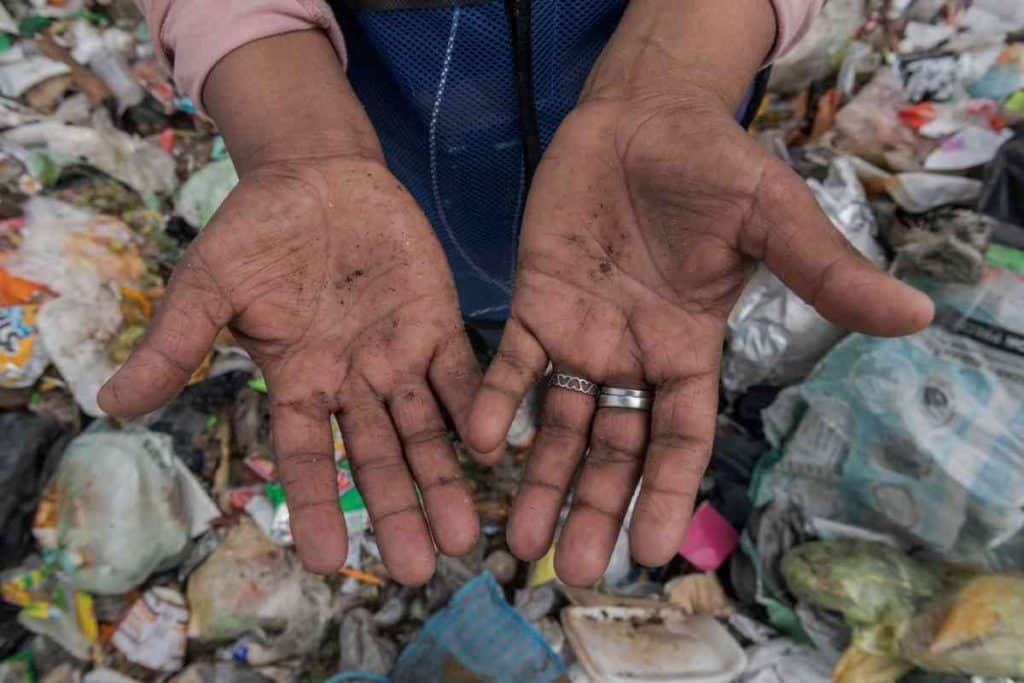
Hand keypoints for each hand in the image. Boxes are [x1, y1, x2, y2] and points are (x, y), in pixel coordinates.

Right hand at [99, 153, 487, 583]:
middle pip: (376, 457)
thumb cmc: (256, 230)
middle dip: (397, 508)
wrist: (316, 173)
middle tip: (419, 567)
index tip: (330, 564)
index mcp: (298, 380)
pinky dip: (479, 410)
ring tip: (464, 535)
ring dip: (445, 479)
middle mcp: (352, 381)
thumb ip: (175, 343)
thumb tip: (112, 404)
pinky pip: (463, 374)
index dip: (318, 506)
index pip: (307, 457)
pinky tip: (497, 451)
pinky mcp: (438, 324)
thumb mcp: (208, 284)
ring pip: (425, 430)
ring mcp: (398, 356)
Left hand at [468, 92, 933, 584]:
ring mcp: (580, 333)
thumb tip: (917, 313)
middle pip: (613, 448)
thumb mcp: (773, 218)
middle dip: (594, 505)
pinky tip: (482, 440)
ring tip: (517, 539)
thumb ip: (824, 271)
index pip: (679, 437)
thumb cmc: (713, 166)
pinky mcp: (534, 302)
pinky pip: (512, 361)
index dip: (668, 493)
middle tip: (574, 571)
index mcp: (689, 349)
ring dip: (541, 477)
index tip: (654, 553)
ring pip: (559, 421)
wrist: (642, 116)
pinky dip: (497, 399)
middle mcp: (632, 356)